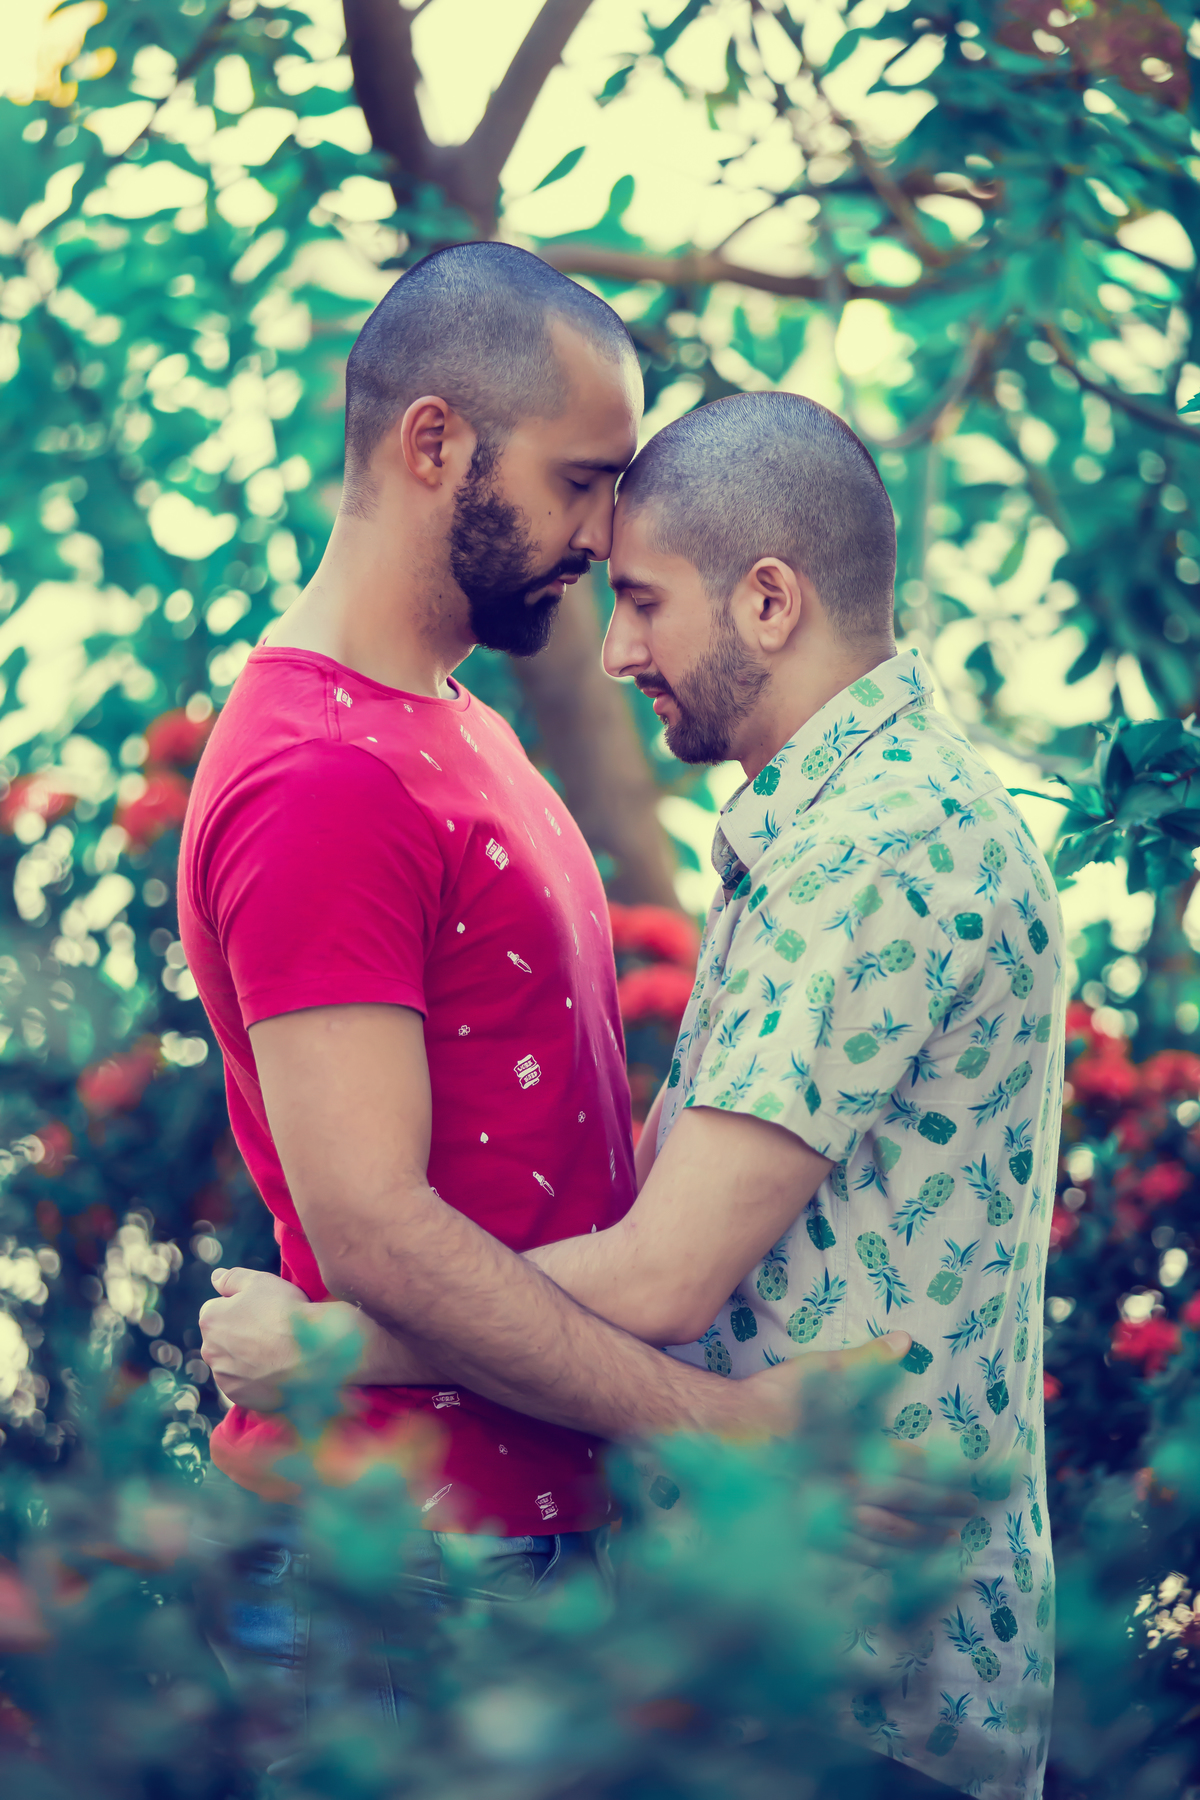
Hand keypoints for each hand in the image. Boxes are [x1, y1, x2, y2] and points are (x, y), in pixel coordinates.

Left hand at [198, 1267, 316, 1410]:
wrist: (313, 1355)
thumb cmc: (287, 1313)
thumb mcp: (261, 1281)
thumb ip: (232, 1278)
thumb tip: (214, 1277)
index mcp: (210, 1319)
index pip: (216, 1309)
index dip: (240, 1307)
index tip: (261, 1311)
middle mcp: (209, 1351)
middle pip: (221, 1338)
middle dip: (238, 1334)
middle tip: (270, 1331)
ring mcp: (223, 1377)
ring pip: (231, 1362)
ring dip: (245, 1358)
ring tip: (275, 1353)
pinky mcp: (238, 1397)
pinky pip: (243, 1384)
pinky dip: (254, 1379)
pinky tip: (276, 1371)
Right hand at [740, 1334, 975, 1558]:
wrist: (717, 1436)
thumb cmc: (769, 1400)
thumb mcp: (820, 1372)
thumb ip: (866, 1363)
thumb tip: (906, 1342)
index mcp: (857, 1451)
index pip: (919, 1468)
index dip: (955, 1475)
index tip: (983, 1483)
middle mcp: (849, 1489)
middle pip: (910, 1505)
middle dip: (946, 1509)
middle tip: (977, 1514)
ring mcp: (827, 1517)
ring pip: (887, 1535)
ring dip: (923, 1540)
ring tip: (950, 1544)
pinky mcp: (805, 1532)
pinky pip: (853, 1556)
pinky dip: (883, 1562)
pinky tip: (895, 1566)